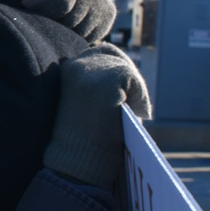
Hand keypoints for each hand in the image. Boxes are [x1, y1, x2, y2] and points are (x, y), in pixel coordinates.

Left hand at [22, 0, 114, 44]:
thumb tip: (32, 2)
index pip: (61, 5)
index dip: (46, 14)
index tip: (39, 12)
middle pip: (72, 21)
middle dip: (57, 25)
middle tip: (51, 19)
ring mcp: (104, 0)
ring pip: (82, 32)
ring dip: (68, 33)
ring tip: (61, 23)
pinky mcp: (110, 13)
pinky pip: (93, 36)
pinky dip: (80, 37)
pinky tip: (73, 26)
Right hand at [43, 43, 150, 188]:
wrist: (77, 157)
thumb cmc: (84, 138)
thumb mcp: (88, 102)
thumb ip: (101, 85)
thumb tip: (126, 79)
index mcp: (68, 69)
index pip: (100, 53)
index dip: (115, 68)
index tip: (125, 90)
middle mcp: (77, 64)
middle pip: (113, 55)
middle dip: (127, 75)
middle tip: (136, 101)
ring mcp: (92, 70)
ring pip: (124, 67)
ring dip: (134, 88)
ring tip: (137, 111)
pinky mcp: (107, 79)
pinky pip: (134, 80)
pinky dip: (141, 96)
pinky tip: (140, 113)